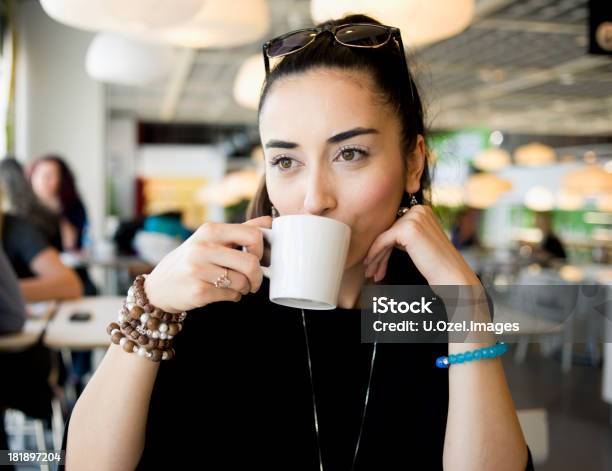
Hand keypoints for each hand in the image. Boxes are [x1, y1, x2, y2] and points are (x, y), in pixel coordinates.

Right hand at [144, 216, 272, 312]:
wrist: (160, 286)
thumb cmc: (193, 259)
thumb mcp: (211, 239)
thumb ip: (240, 230)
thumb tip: (270, 222)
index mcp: (210, 230)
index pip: (253, 235)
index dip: (261, 249)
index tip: (257, 257)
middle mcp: (203, 248)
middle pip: (251, 262)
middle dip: (258, 276)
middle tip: (254, 280)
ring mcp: (199, 270)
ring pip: (242, 282)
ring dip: (245, 288)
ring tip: (237, 286)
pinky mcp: (198, 291)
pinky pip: (231, 295)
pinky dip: (234, 296)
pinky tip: (225, 293)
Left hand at [363, 205, 479, 285]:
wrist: (452, 277)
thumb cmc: (437, 265)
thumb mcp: (419, 242)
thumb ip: (403, 235)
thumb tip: (378, 238)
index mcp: (422, 210)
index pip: (394, 226)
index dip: (383, 246)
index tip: (375, 262)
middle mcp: (419, 209)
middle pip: (388, 232)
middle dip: (378, 253)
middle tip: (370, 270)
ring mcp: (414, 217)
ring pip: (383, 237)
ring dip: (375, 257)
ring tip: (370, 273)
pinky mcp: (408, 229)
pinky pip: (382, 241)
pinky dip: (374, 255)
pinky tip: (371, 267)